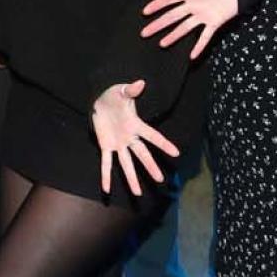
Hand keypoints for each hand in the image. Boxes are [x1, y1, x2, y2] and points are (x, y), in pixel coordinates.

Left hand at [92, 80, 179, 195]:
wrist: (100, 101)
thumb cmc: (114, 95)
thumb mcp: (121, 91)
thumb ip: (131, 90)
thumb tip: (140, 83)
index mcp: (135, 125)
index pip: (152, 136)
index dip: (164, 144)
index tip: (176, 153)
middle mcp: (129, 138)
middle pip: (142, 154)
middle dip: (150, 166)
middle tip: (160, 180)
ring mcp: (118, 144)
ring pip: (126, 164)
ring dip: (131, 178)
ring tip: (138, 193)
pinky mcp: (106, 147)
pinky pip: (106, 163)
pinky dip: (105, 176)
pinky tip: (106, 188)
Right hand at [142, 0, 238, 59]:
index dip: (157, 5)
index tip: (145, 12)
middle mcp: (194, 5)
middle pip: (172, 16)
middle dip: (158, 24)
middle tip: (144, 33)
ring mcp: (204, 15)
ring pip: (185, 28)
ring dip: (173, 36)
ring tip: (162, 44)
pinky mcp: (215, 22)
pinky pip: (206, 36)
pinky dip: (199, 46)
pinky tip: (192, 56)